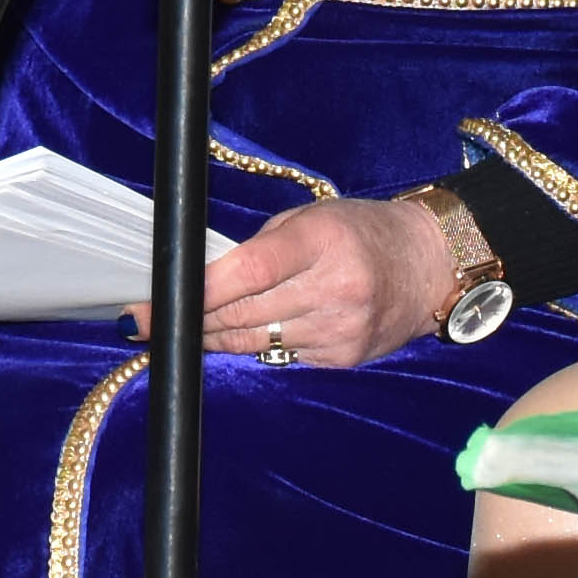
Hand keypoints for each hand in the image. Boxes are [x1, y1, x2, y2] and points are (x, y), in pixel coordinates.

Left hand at [169, 191, 456, 370]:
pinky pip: (280, 357)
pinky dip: (253, 346)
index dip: (194, 291)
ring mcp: (341, 330)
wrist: (429, 265)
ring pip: (254, 342)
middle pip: (242, 314)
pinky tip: (231, 337)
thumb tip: (202, 278)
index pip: (246, 272)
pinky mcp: (344, 358)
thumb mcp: (312, 218)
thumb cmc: (362, 231)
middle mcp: (335, 289)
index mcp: (322, 241)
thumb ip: (261, 248)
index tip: (152, 304)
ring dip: (212, 337)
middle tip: (148, 322)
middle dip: (189, 320)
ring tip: (179, 331)